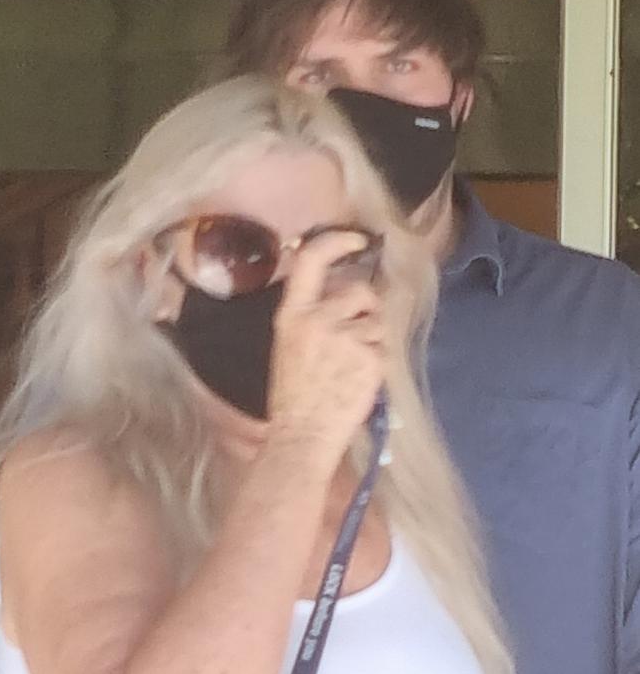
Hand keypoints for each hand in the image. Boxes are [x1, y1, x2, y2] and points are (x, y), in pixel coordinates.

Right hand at [267, 231, 384, 462]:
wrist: (302, 434)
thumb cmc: (293, 393)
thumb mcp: (289, 343)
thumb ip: (312, 314)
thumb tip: (343, 292)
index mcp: (292, 314)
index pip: (312, 260)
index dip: (337, 241)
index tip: (355, 239)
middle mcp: (319, 319)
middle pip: (359, 291)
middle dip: (366, 306)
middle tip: (357, 331)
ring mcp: (346, 339)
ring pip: (376, 321)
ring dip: (371, 338)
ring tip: (351, 364)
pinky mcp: (369, 359)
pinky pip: (384, 346)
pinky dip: (377, 360)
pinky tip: (359, 378)